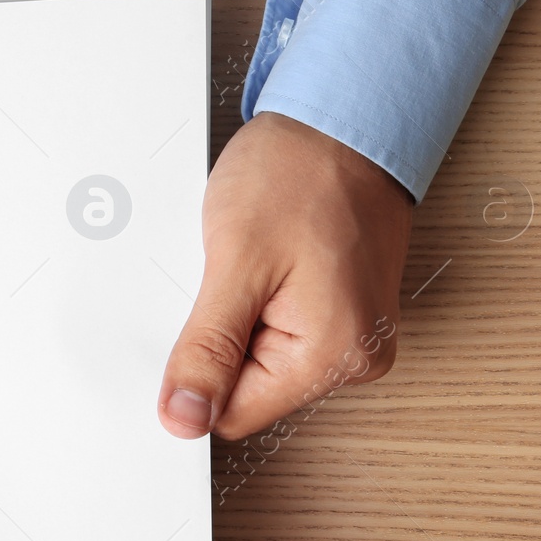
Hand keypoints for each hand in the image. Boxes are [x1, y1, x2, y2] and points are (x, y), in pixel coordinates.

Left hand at [158, 111, 412, 440]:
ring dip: (239, 320)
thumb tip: (184, 420)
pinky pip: (279, 335)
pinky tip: (263, 267)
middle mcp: (356, 356)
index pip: (232, 415)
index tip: (191, 323)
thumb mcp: (236, 261)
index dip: (197, 377)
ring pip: (260, 362)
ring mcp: (355, 337)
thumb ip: (208, 350)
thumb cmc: (300, 172)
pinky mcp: (344, 316)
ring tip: (251, 265)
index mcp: (333, 355)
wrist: (343, 120)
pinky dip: (257, 306)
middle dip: (220, 341)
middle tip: (225, 279)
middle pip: (249, 390)